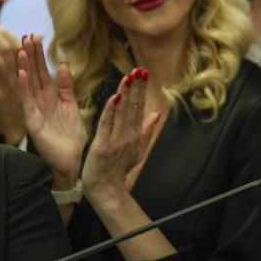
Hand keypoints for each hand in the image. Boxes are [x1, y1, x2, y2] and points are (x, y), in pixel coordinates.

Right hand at [16, 34, 86, 187]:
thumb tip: (64, 65)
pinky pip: (27, 102)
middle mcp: (40, 101)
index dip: (39, 55)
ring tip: (21, 50)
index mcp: (51, 97)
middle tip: (26, 36)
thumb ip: (67, 87)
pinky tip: (21, 73)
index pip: (43, 72)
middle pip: (34, 74)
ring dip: (24, 67)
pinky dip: (24, 87)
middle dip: (30, 56)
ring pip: (27, 85)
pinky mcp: (32, 122)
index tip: (36, 37)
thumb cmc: (71, 136)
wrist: (71, 160)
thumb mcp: (71, 106)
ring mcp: (35, 110)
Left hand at [82, 69, 160, 208]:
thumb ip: (146, 130)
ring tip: (129, 77)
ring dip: (126, 94)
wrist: (107, 191)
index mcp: (135, 134)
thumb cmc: (118, 169)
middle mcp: (128, 135)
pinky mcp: (103, 146)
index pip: (139, 107)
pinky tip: (115, 98)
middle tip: (140, 69)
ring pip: (122, 113)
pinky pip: (107, 125)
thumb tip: (157, 113)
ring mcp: (116, 140)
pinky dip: (111, 111)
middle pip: (133, 107)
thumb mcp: (137, 149)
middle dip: (136, 87)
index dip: (141, 90)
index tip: (144, 73)